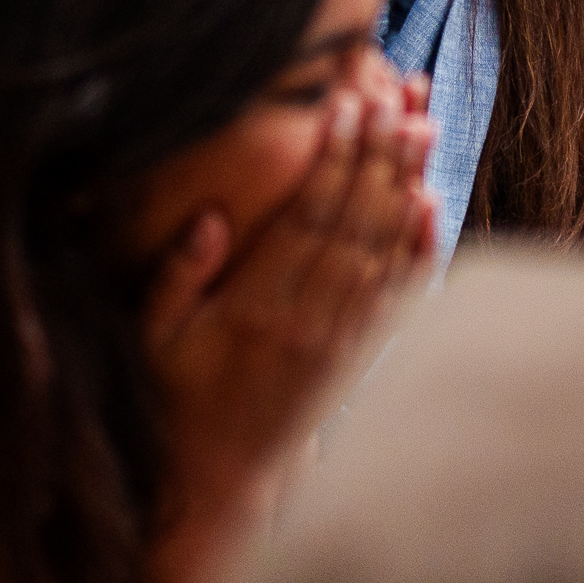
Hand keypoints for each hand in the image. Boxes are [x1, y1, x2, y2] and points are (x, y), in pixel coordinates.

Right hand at [139, 86, 435, 582]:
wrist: (220, 484)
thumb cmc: (176, 399)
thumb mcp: (151, 340)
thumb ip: (176, 277)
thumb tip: (210, 217)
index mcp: (254, 310)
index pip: (302, 220)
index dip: (329, 160)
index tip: (345, 106)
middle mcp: (306, 323)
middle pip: (352, 224)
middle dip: (377, 156)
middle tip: (399, 98)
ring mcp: (339, 342)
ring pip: (381, 251)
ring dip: (404, 186)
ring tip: (423, 127)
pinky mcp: (358, 358)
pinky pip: (397, 296)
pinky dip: (418, 250)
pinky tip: (432, 206)